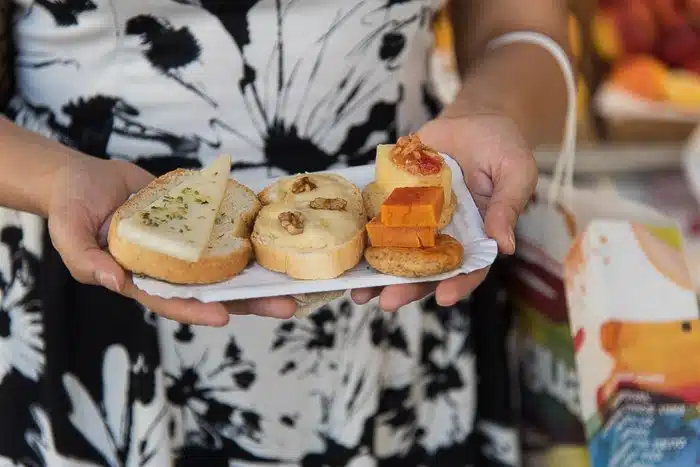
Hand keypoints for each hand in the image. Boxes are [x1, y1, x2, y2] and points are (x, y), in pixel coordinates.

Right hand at [47, 156, 296, 324]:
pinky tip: (276, 235)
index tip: (225, 315)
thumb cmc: (72, 209)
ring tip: (295, 278)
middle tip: (286, 306)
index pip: (173, 301)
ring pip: (227, 264)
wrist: (86, 178)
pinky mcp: (196, 223)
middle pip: (214, 290)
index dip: (198, 310)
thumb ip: (88, 262)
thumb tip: (116, 282)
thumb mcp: (69, 236)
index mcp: (142, 280)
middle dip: (250, 300)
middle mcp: (171, 268)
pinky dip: (248, 234)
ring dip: (259, 272)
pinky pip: (224, 231)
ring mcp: (187, 246)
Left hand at [351, 113, 536, 309]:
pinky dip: (364, 236)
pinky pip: (379, 220)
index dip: (457, 284)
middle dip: (406, 287)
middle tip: (388, 301)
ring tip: (357, 292)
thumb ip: (507, 207)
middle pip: (425, 269)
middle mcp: (444, 235)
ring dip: (377, 273)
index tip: (444, 297)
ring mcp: (418, 219)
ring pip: (397, 252)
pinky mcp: (396, 200)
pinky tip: (348, 248)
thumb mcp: (515, 173)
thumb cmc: (502, 147)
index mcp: (476, 236)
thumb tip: (505, 246)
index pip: (468, 268)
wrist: (472, 119)